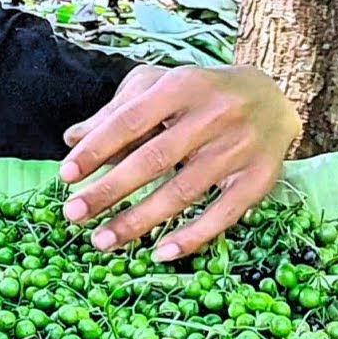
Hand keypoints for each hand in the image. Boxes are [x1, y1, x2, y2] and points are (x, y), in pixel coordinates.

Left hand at [59, 64, 301, 261]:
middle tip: (73, 214)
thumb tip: (71, 140)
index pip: (130, 120)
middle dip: (109, 190)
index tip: (65, 176)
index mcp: (182, 85)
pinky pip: (223, 214)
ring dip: (139, 220)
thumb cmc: (197, 94)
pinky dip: (191, 237)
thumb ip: (115, 112)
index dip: (96, 149)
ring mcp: (241, 147)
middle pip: (154, 160)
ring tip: (102, 240)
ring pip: (183, 191)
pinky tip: (159, 253)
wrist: (272, 97)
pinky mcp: (261, 178)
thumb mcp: (157, 87)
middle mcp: (214, 114)